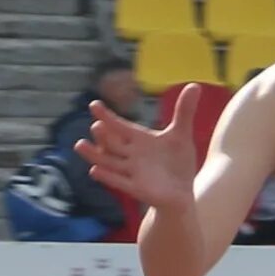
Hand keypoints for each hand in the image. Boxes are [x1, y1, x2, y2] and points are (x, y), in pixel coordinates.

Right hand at [75, 85, 203, 211]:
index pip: (120, 125)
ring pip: (109, 162)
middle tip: (96, 125)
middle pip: (112, 143)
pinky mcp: (137, 188)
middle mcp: (131, 154)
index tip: (94, 105)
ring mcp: (132, 172)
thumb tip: (195, 85)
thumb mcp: (181, 135)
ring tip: (80, 145)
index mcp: (139, 139)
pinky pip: (119, 182)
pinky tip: (94, 170)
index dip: (108, 116)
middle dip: (104, 135)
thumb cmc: (177, 162)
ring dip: (95, 154)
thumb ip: (184, 111)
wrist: (181, 191)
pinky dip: (107, 177)